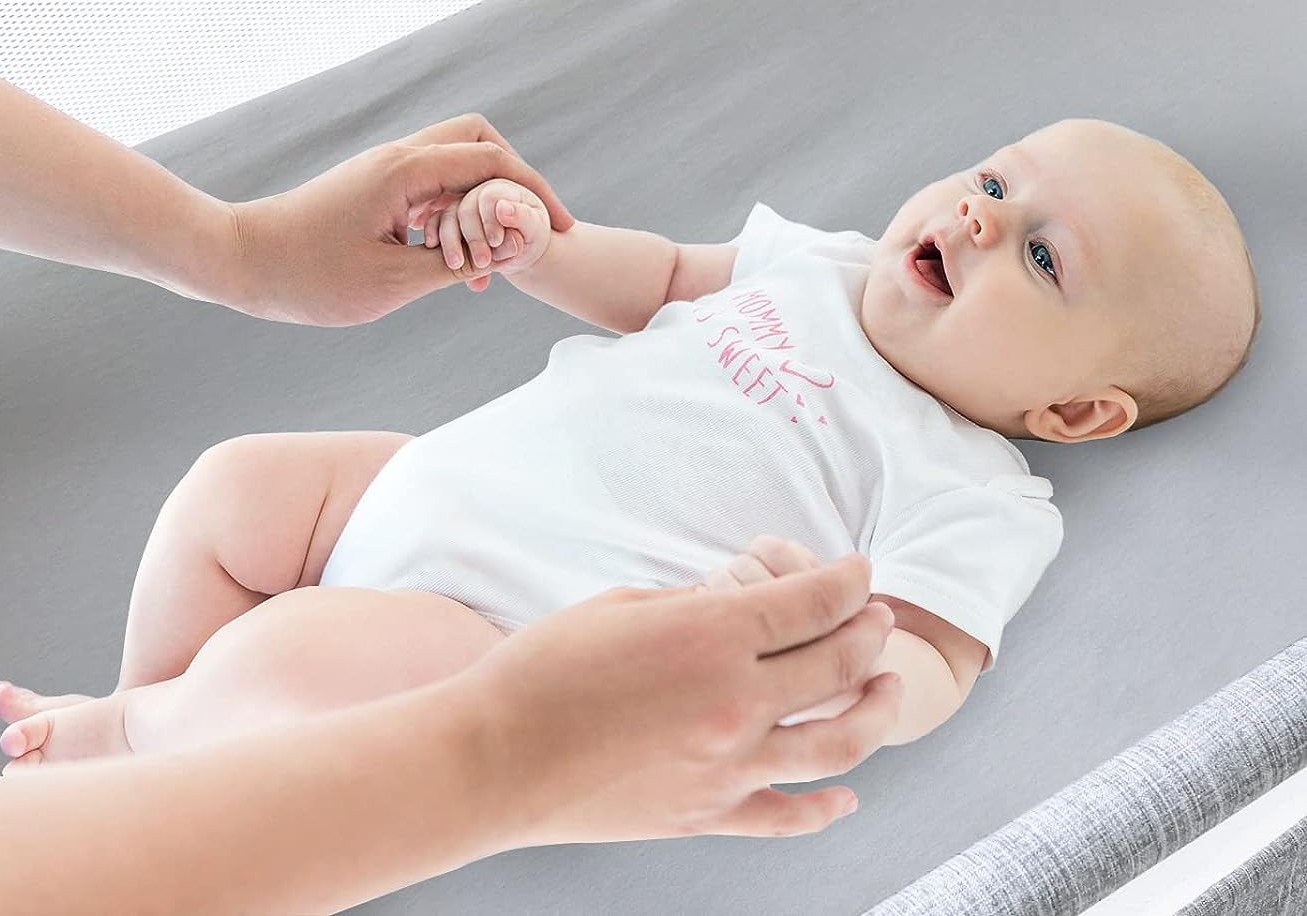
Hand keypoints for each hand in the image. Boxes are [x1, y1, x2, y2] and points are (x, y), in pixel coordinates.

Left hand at [217, 114, 573, 325]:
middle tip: (529, 228)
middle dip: (514, 179)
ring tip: (488, 259)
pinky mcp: (372, 187)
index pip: (494, 162)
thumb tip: (509, 252)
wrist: (239, 261)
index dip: (536, 193)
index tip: (562, 230)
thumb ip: (457, 265)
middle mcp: (397, 158)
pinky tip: (452, 259)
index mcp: (405, 172)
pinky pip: (429, 184)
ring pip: (454, 161)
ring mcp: (383, 170)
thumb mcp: (391, 284)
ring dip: (480, 200)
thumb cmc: (308, 277)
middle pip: (479, 139)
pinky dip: (453, 212)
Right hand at [451, 552, 901, 845]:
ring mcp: (727, 766)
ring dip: (875, 712)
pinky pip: (787, 815)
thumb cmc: (544, 670)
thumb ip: (692, 604)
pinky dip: (827, 807)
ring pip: (837, 743)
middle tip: (879, 618)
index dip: (848, 581)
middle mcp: (734, 701)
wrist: (496, 757)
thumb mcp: (621, 605)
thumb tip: (733, 604)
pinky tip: (847, 795)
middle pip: (837, 665)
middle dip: (869, 633)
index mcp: (711, 635)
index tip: (860, 570)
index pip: (811, 603)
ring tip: (889, 690)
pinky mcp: (707, 814)